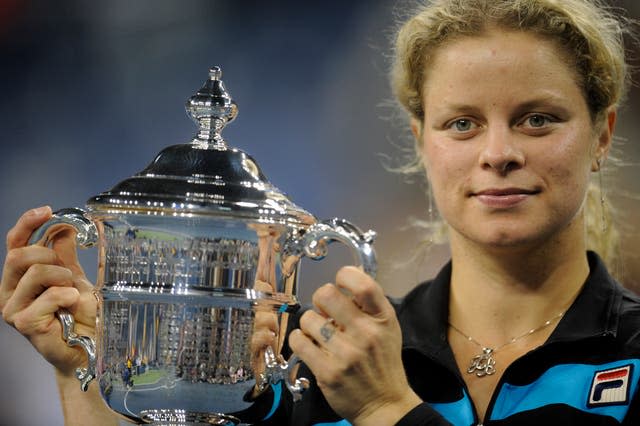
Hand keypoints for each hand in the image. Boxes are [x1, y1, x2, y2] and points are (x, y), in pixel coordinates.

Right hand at [0, 206, 96, 376]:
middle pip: (19, 255)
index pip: (14, 242)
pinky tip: (71, 306)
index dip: (27, 223)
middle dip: (49, 256)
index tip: (47, 211)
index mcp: (18, 277)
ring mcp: (13, 309)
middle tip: (67, 273)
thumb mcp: (73, 277)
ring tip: (71, 293)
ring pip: (35, 272)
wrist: (88, 343)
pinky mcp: (24, 323)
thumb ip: (64, 254)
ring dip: (63, 277)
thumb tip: (63, 227)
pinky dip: (67, 295)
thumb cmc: (78, 314)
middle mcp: (9, 291)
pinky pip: (49, 295)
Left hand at [289, 266, 420, 424]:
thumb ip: (370, 306)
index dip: (345, 276)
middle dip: (320, 299)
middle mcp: (366, 334)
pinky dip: (299, 340)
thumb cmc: (383, 363)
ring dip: (310, 323)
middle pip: (327, 294)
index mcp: (383, 319)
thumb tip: (345, 281)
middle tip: (324, 310)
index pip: (363, 284)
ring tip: (318, 333)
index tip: (340, 282)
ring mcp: (346, 353)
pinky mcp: (328, 371)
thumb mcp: (388, 329)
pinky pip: (299, 341)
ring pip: (308, 318)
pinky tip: (308, 344)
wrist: (385, 405)